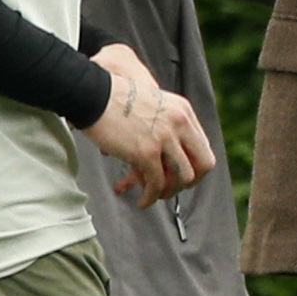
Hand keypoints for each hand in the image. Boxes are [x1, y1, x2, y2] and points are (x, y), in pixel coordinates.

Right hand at [83, 43, 215, 208]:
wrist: (93, 94)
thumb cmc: (115, 100)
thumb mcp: (153, 105)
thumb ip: (166, 124)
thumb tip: (170, 156)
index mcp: (183, 111)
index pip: (203, 148)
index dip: (194, 168)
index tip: (179, 176)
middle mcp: (179, 123)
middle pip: (203, 165)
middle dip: (189, 183)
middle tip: (172, 189)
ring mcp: (163, 137)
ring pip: (182, 178)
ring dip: (169, 192)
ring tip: (154, 195)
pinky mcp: (145, 151)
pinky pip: (156, 184)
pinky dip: (150, 197)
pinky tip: (142, 201)